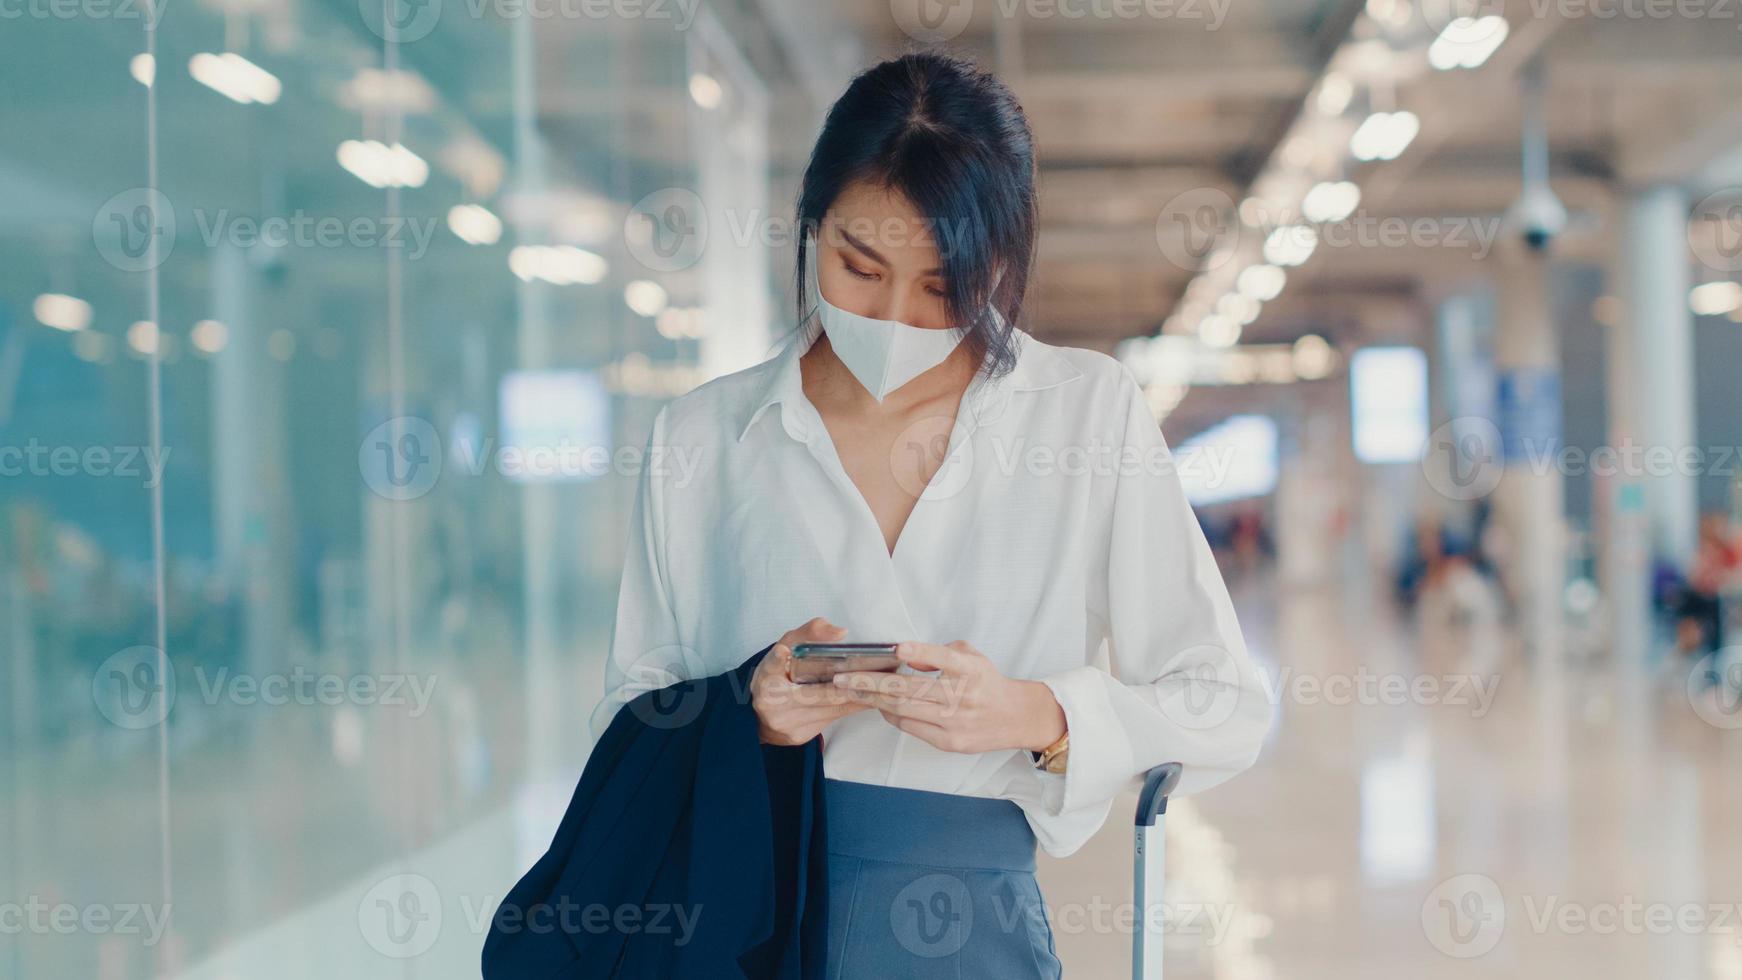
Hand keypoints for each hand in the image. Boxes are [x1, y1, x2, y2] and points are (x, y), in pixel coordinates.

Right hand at [750, 617, 873, 745]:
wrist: (761, 717)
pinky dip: (855, 705)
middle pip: (817, 691)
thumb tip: (840, 632)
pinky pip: (835, 717)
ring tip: (884, 683)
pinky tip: (873, 696)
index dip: (778, 660)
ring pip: (833, 706)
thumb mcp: (786, 648)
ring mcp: (787, 722)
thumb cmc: (778, 675)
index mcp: (766, 676)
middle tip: (878, 672)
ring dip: (860, 694)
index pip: (771, 666)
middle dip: (849, 682)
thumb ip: (809, 633)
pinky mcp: (800, 735)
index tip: (783, 652)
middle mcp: (773, 702)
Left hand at [833, 640, 1065, 754]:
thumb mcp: (971, 656)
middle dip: (872, 682)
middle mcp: (963, 696)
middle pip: (911, 689)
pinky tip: (877, 705)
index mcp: (971, 670)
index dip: (922, 654)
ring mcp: (955, 722)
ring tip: (850, 690)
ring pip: (904, 709)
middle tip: (843, 675)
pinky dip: (891, 715)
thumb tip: (907, 657)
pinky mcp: (949, 742)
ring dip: (873, 699)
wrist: (1014, 717)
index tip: (898, 648)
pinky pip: (911, 727)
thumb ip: (941, 652)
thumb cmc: (986, 682)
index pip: (945, 658)